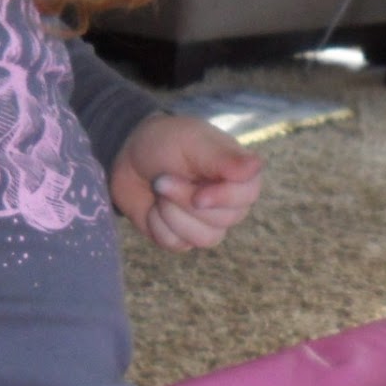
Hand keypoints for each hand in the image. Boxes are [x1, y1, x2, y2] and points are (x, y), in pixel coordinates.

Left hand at [110, 114, 263, 251]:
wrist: (128, 157)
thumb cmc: (165, 142)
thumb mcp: (192, 142)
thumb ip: (224, 158)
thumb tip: (256, 166)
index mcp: (237, 174)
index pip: (248, 195)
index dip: (223, 198)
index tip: (198, 195)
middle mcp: (229, 202)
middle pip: (222, 220)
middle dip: (184, 200)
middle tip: (163, 178)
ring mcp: (208, 224)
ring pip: (202, 238)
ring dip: (171, 214)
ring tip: (159, 190)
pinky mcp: (184, 238)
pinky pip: (177, 244)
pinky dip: (158, 225)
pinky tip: (154, 207)